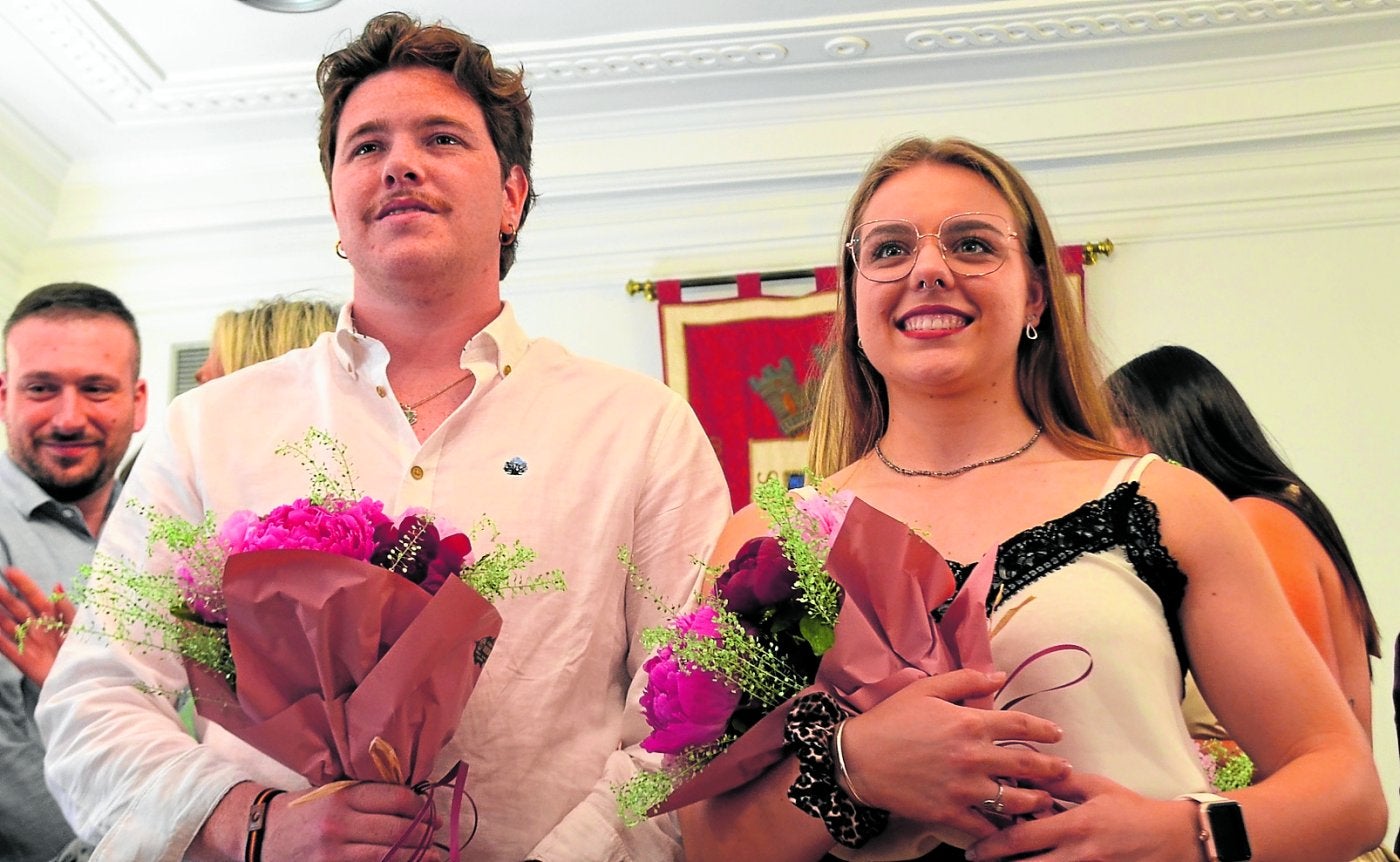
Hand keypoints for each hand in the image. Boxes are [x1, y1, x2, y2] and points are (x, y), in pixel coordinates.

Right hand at [0, 567, 76, 684]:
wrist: (87, 678)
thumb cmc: (86, 651)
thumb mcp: (79, 626)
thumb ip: (67, 608)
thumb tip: (57, 585)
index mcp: (53, 618)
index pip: (35, 597)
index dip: (23, 584)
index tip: (10, 571)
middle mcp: (39, 629)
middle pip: (18, 609)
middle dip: (5, 596)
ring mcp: (31, 644)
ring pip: (9, 626)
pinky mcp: (26, 661)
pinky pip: (8, 648)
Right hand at [267, 782, 445, 861]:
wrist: (260, 834)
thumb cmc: (301, 811)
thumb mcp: (330, 793)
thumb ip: (364, 795)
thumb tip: (411, 802)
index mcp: (343, 796)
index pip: (396, 799)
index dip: (421, 807)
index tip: (432, 813)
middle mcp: (339, 823)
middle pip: (396, 828)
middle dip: (423, 834)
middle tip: (435, 836)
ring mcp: (333, 852)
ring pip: (387, 855)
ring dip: (415, 856)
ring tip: (431, 857)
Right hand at [840, 669, 1070, 841]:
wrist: (858, 759)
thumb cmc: (890, 720)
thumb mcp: (925, 689)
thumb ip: (965, 681)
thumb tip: (999, 676)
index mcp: (970, 722)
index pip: (1021, 725)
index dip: (1045, 729)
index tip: (1057, 735)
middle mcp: (974, 756)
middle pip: (1028, 764)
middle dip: (1053, 768)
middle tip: (1065, 771)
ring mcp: (964, 788)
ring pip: (1015, 799)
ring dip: (1036, 801)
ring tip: (1046, 801)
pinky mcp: (950, 813)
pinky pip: (986, 826)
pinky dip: (1002, 830)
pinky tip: (1012, 829)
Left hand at [963, 772, 1199, 860]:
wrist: (1171, 839)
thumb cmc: (1131, 810)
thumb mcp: (1095, 787)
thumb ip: (1059, 782)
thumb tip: (1026, 772)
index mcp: (1074, 826)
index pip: (1022, 838)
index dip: (993, 846)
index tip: (973, 850)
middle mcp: (1078, 855)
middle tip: (977, 861)